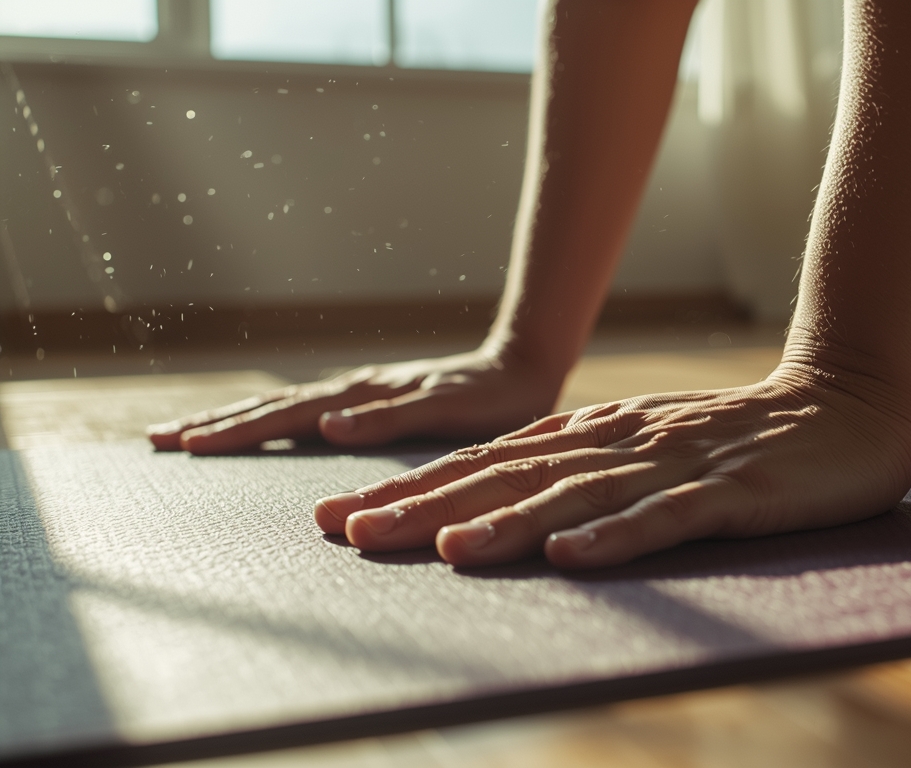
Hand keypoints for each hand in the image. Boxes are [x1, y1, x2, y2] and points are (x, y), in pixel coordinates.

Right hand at [146, 350, 562, 453]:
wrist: (523, 367)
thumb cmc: (491, 399)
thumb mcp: (445, 412)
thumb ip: (387, 419)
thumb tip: (326, 422)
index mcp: (361, 396)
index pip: (282, 416)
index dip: (232, 432)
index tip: (182, 445)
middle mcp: (352, 391)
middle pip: (269, 409)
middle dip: (214, 426)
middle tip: (157, 441)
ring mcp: (359, 394)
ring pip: (284, 407)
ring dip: (235, 421)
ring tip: (190, 434)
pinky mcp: (372, 400)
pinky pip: (308, 411)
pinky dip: (274, 421)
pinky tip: (263, 430)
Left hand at [313, 362, 910, 569]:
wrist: (849, 402)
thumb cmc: (749, 432)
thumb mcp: (655, 436)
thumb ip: (591, 453)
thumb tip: (520, 477)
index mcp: (602, 430)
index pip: (494, 461)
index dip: (416, 487)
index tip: (343, 515)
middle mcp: (624, 442)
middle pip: (513, 475)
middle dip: (426, 505)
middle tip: (348, 532)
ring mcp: (677, 465)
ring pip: (576, 496)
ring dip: (506, 523)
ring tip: (440, 552)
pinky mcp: (733, 492)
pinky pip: (668, 518)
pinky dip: (618, 536)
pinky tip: (572, 556)